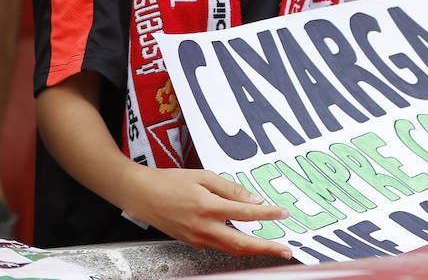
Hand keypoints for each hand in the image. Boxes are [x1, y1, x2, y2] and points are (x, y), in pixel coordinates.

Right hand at [122, 167, 294, 257]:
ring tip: (273, 247)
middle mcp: (204, 228)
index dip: (268, 214)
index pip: (246, 213)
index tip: (284, 213)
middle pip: (242, 244)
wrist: (141, 196)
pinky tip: (247, 239)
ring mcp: (198, 239)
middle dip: (267, 248)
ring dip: (254, 249)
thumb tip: (254, 199)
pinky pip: (220, 245)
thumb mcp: (203, 176)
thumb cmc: (170, 182)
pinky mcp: (193, 242)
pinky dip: (237, 244)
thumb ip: (231, 189)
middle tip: (286, 250)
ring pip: (232, 248)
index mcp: (208, 207)